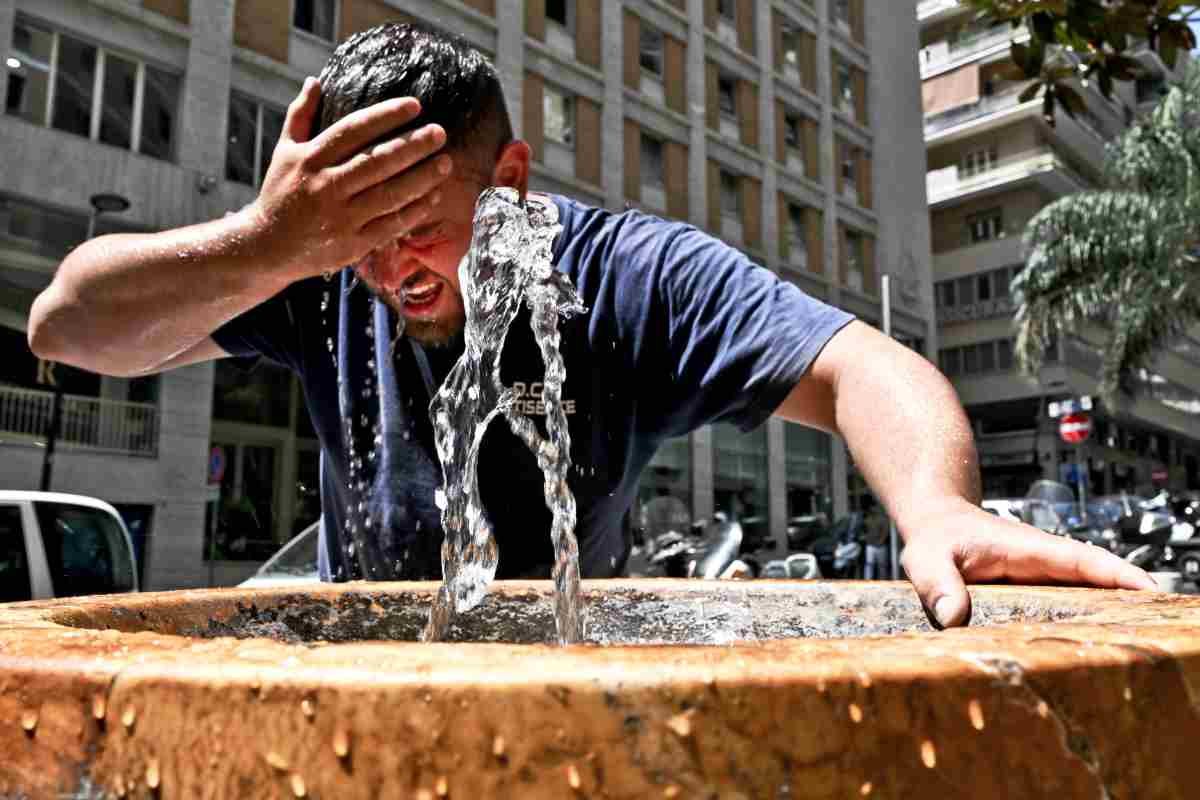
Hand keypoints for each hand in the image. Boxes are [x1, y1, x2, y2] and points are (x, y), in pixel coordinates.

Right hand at [247, 77, 452, 280]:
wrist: (266, 247)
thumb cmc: (280, 193)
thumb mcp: (283, 151)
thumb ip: (300, 116)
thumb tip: (315, 81)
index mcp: (310, 159)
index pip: (353, 130)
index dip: (386, 116)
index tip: (415, 106)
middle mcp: (326, 186)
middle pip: (377, 161)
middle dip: (413, 146)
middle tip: (440, 133)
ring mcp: (340, 217)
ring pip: (389, 194)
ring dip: (422, 178)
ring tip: (446, 163)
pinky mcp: (352, 244)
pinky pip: (390, 224)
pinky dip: (414, 210)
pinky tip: (433, 196)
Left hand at [899, 497, 1158, 628]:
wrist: (934, 523)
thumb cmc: (934, 536)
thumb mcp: (927, 558)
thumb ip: (938, 585)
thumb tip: (953, 617)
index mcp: (1029, 550)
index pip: (1084, 561)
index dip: (1119, 576)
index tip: (1152, 592)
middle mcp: (1044, 563)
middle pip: (1100, 582)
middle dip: (1131, 603)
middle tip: (1159, 631)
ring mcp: (1042, 578)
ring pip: (1088, 595)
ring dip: (1113, 615)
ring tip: (1140, 647)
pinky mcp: (1035, 592)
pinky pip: (1069, 605)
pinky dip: (1087, 622)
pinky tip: (1097, 649)